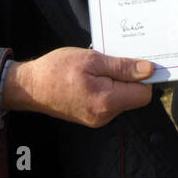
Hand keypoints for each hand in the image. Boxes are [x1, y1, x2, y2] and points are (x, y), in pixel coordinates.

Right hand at [2, 47, 152, 127]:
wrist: (30, 87)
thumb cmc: (57, 69)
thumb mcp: (91, 59)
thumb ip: (122, 66)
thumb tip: (148, 70)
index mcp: (107, 100)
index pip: (144, 93)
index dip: (143, 76)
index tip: (135, 61)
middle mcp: (105, 115)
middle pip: (133, 96)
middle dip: (127, 77)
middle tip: (109, 60)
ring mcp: (98, 119)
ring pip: (121, 98)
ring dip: (115, 81)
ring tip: (95, 69)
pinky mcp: (91, 117)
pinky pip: (109, 102)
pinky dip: (106, 88)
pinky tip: (90, 77)